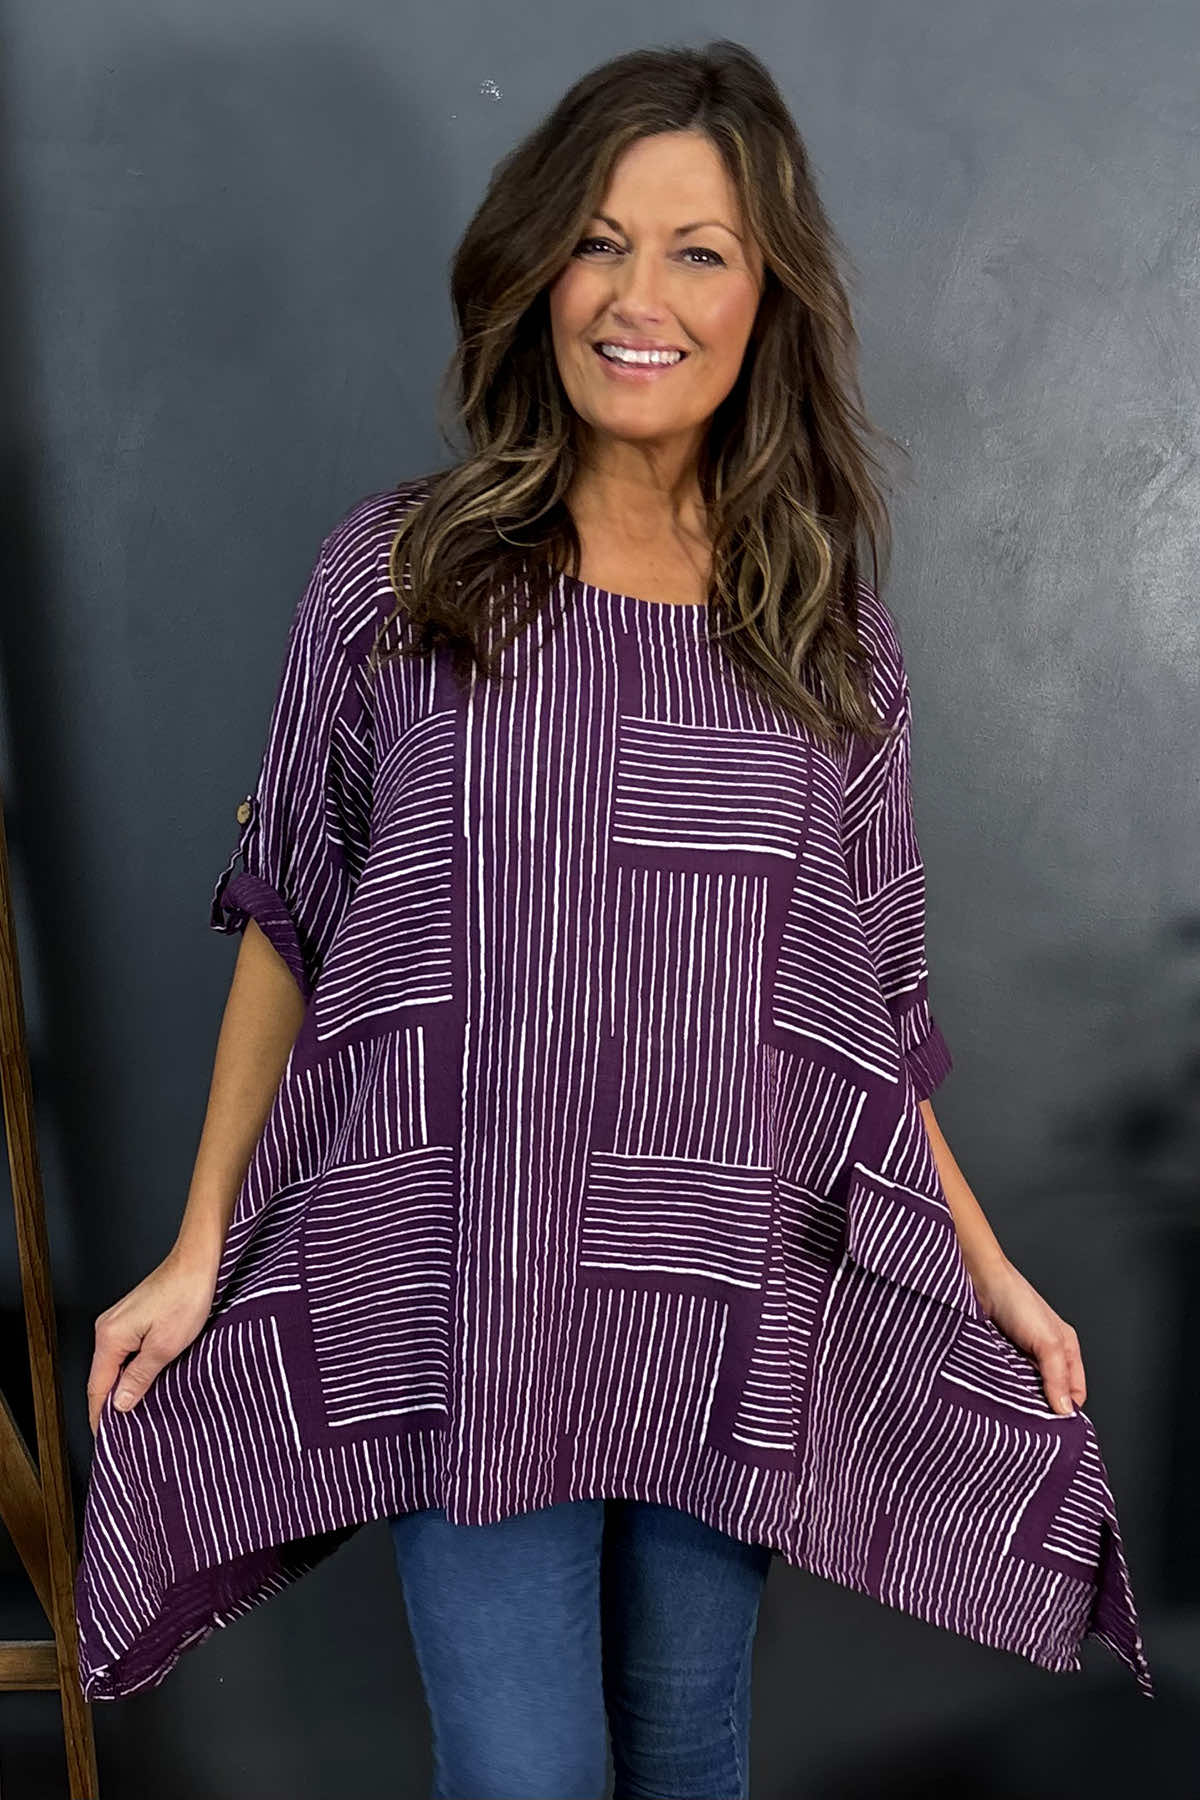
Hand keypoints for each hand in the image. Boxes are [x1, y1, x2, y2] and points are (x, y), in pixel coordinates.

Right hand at [87, 1240, 220, 1435]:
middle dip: (111, 1405)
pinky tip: (146, 1380)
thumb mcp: (165, 1347)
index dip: (100, 1417)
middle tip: (126, 1433)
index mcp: (110, 1337)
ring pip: (115, 1365)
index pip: (96, 1388)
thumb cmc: (186, 1296)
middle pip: (102, 1377)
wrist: (199, 1261)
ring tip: (138, 1412)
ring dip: (124, 1387)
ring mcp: (118, 1320)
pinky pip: (125, 1352)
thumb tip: (119, 1404)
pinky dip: (132, 1369)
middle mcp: (107, 1328)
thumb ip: (139, 1378)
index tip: (108, 1441)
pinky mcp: (133, 1316)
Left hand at [970, 1256, 1085, 1418]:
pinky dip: (1001, 1389)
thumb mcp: (1047, 1342)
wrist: (978, 1280)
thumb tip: (1065, 1411)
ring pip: (1026, 1389)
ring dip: (1019, 1399)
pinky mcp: (998, 1355)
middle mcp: (1045, 1354)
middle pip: (1050, 1393)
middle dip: (1042, 1407)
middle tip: (1031, 1425)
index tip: (1055, 1428)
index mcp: (1066, 1348)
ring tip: (1011, 1412)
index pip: (1075, 1392)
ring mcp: (1020, 1355)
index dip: (1068, 1409)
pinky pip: (1004, 1380)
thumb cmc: (1017, 1300)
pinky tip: (995, 1396)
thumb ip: (1057, 1376)